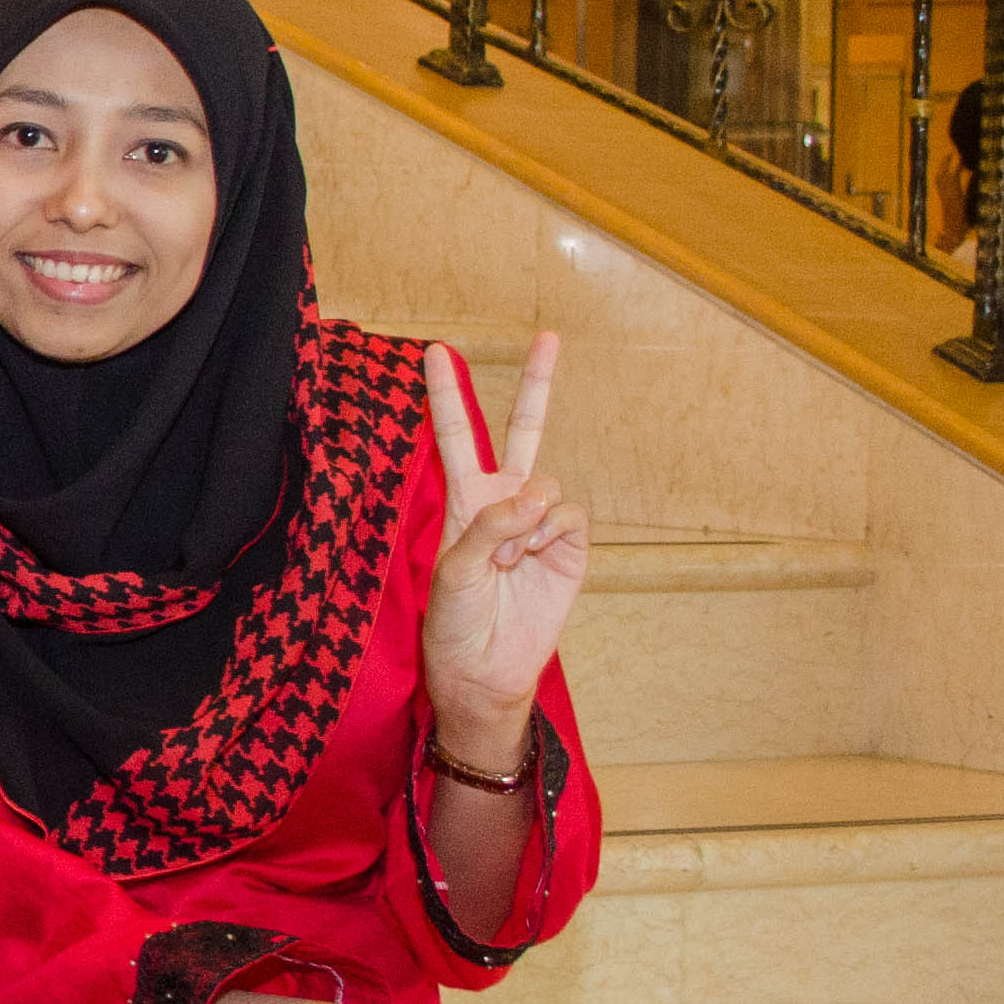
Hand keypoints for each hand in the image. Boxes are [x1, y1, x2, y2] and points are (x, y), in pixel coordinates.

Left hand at [420, 333, 587, 768]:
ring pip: (546, 483)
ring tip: (506, 559)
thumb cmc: (454, 621)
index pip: (456, 435)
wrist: (485, 668)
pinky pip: (568, 515)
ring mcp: (540, 522)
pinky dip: (548, 533)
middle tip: (548, 336)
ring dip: (525, 519)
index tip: (433, 350)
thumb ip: (487, 525)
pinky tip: (531, 559)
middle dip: (537, 383)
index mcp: (464, 498)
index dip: (446, 394)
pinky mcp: (570, 546)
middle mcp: (504, 501)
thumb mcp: (453, 569)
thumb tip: (534, 497)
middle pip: (522, 430)